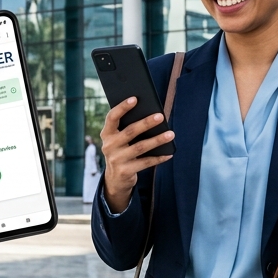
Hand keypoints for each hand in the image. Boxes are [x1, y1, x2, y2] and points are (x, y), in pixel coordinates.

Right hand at [100, 98, 174, 212]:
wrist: (115, 179)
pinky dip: (158, 157)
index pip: (112, 117)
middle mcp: (109, 146)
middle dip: (146, 123)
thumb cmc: (121, 151)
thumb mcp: (118, 139)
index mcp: (106, 133)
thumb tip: (151, 115)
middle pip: (130, 131)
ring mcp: (116, 159)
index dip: (122, 107)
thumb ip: (127, 128)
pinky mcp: (125, 171)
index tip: (135, 98)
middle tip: (160, 116)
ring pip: (140, 147)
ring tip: (171, 134)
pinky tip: (169, 153)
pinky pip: (145, 162)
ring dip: (157, 140)